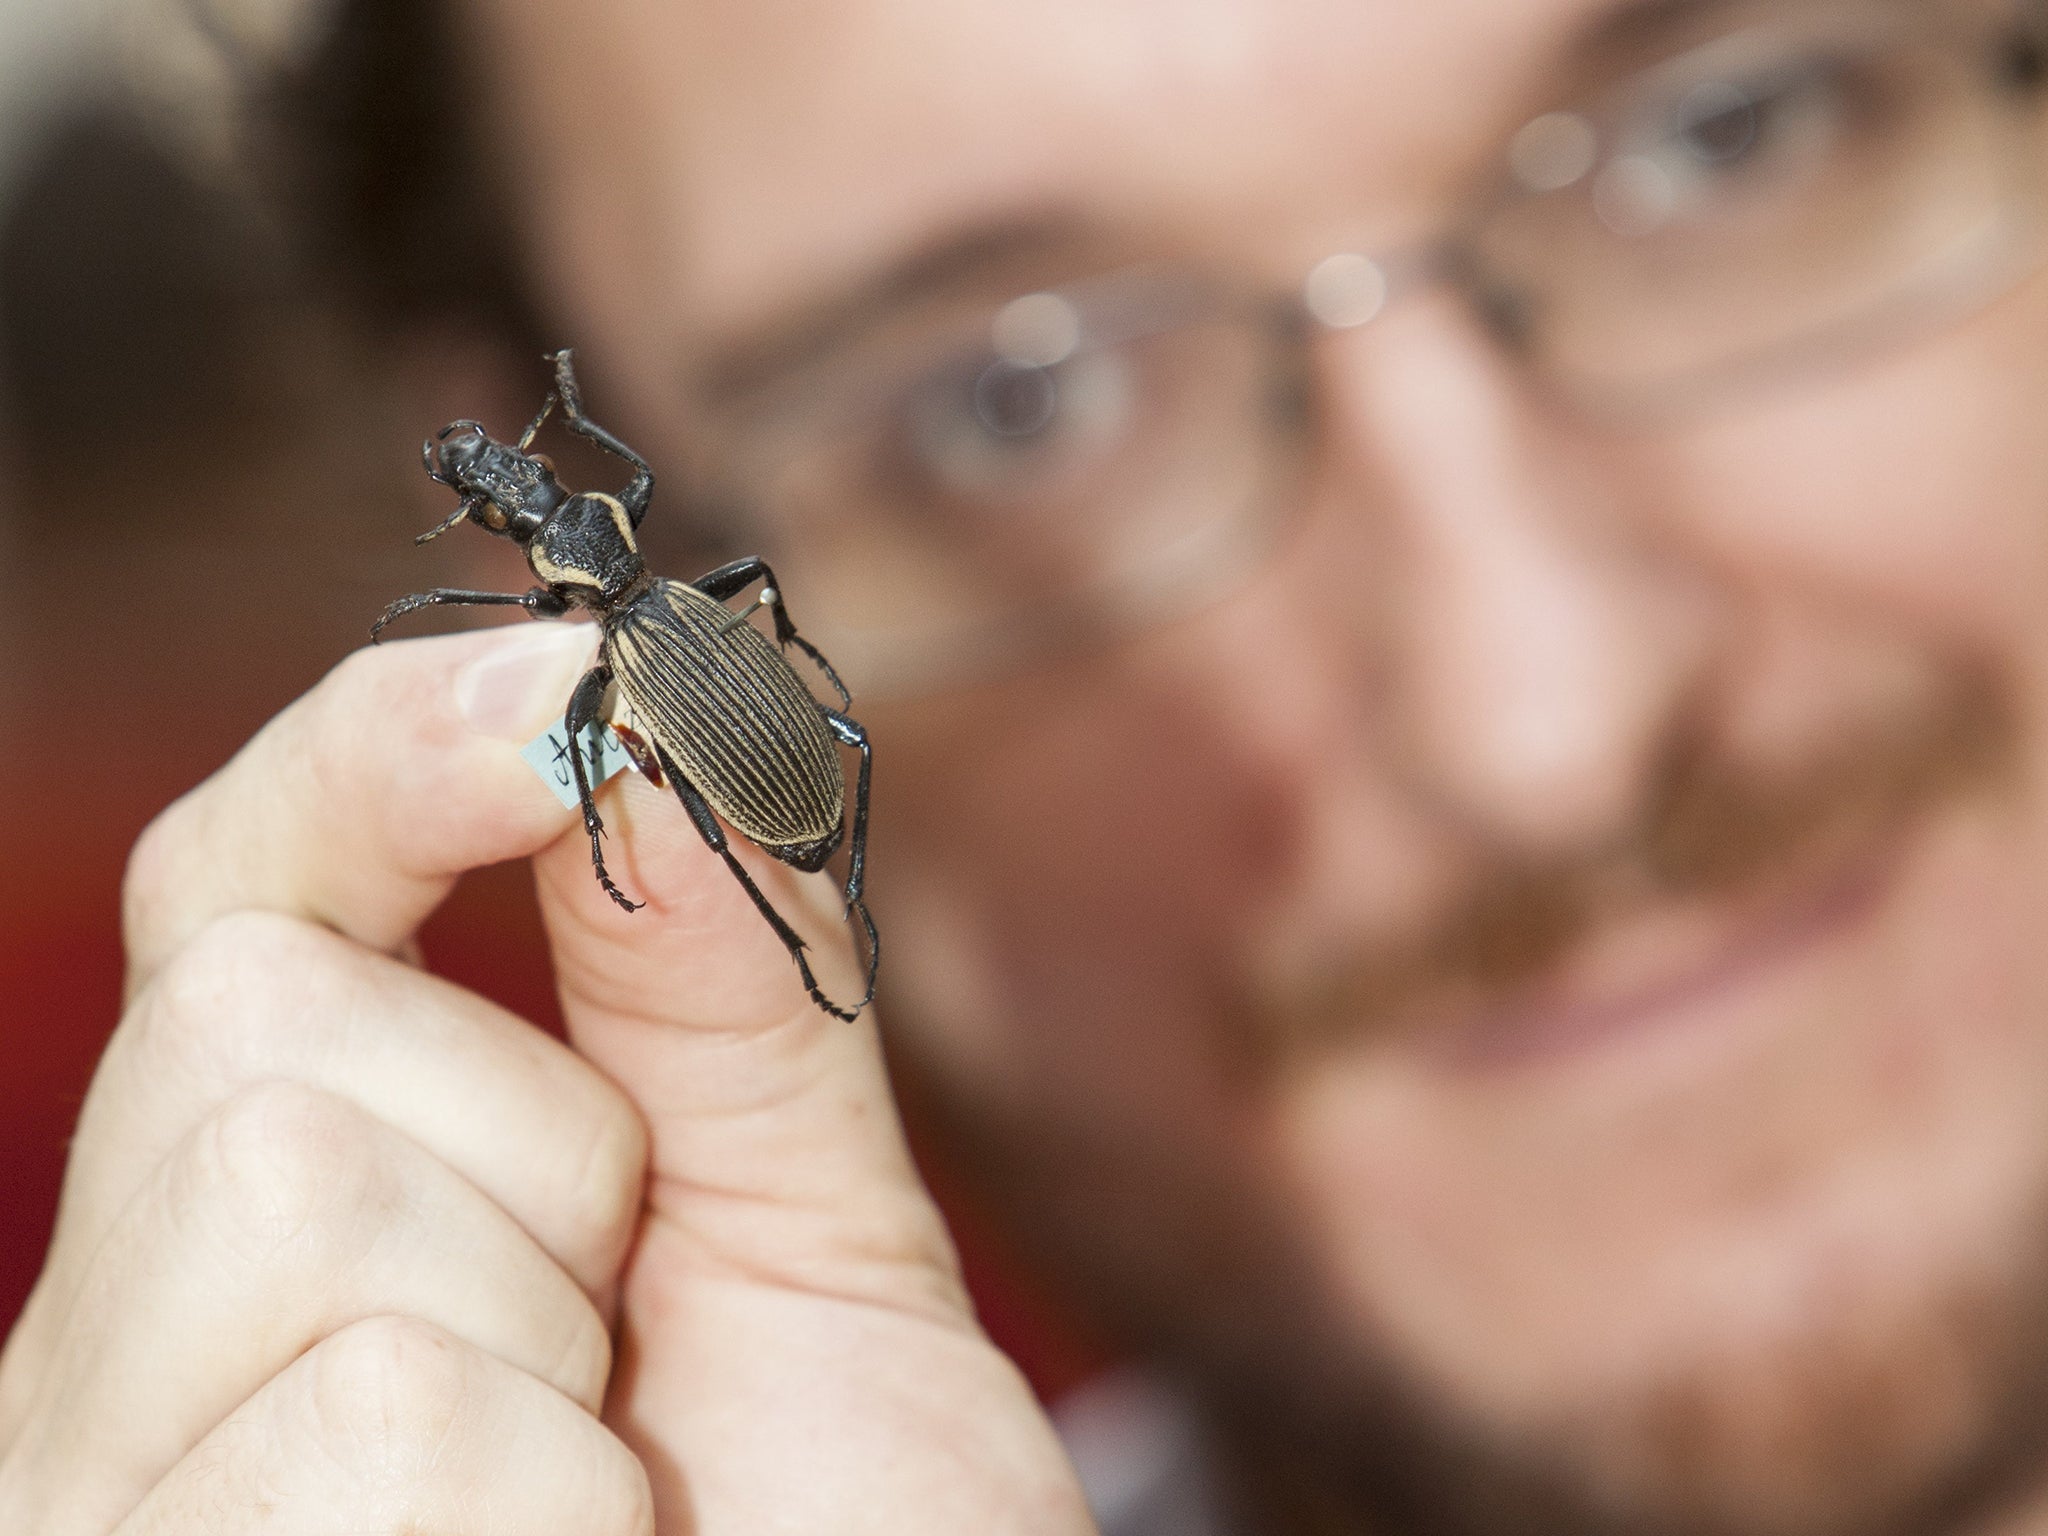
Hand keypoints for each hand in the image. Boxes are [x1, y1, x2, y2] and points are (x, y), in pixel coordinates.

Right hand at [0, 621, 1094, 1533]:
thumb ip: (728, 989)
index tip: (552, 689)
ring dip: (541, 1362)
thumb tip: (657, 724)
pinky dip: (543, 1519)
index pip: (242, 896)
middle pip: (261, 1026)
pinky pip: (370, 1427)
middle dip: (536, 1167)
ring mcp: (111, 1487)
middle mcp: (136, 1347)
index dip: (373, 758)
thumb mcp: (813, 1241)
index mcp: (293, 1219)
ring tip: (594, 1510)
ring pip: (294, 1198)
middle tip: (624, 1360)